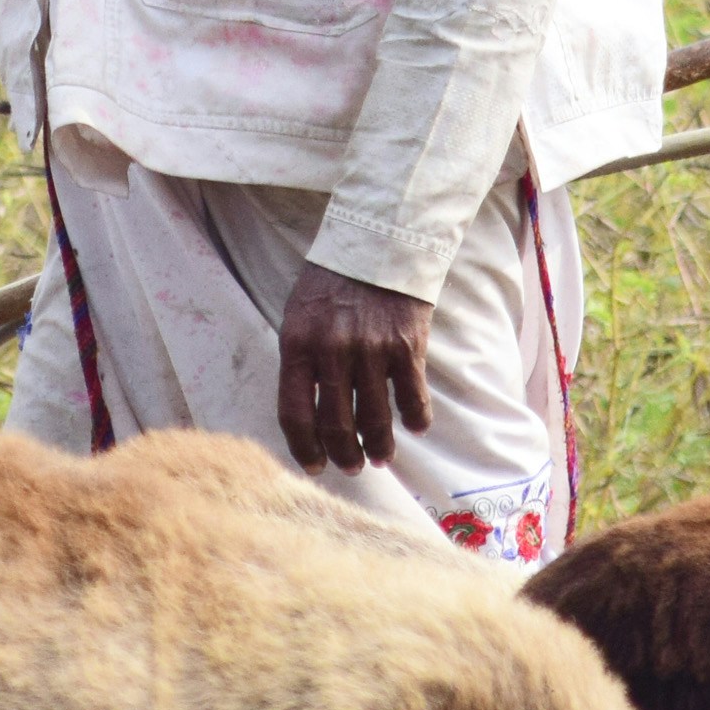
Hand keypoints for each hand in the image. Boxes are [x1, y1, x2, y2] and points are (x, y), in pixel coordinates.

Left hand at [278, 262, 434, 471]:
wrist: (377, 243)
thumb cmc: (332, 283)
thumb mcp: (299, 317)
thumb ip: (302, 363)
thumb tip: (310, 415)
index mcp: (298, 345)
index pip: (294, 415)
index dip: (304, 449)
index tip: (313, 465)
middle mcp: (333, 352)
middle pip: (336, 426)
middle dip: (344, 455)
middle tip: (351, 466)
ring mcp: (372, 351)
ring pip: (375, 420)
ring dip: (379, 447)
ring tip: (381, 456)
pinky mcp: (407, 347)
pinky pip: (412, 399)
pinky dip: (415, 420)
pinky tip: (414, 427)